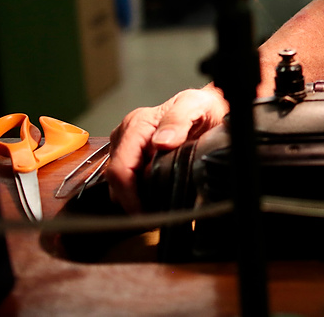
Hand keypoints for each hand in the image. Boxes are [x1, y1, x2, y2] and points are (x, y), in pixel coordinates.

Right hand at [106, 86, 228, 213]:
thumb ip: (178, 120)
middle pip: (115, 179)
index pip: (121, 167)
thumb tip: (161, 142)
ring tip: (154, 209)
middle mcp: (126, 136)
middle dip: (129, 201)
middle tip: (151, 217)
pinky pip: (126, 181)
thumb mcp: (194, 105)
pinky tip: (153, 198)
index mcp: (136, 124)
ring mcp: (127, 148)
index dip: (129, 194)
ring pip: (117, 183)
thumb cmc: (200, 105)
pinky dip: (136, 193)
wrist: (209, 107)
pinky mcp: (132, 157)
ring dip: (132, 199)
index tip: (143, 211)